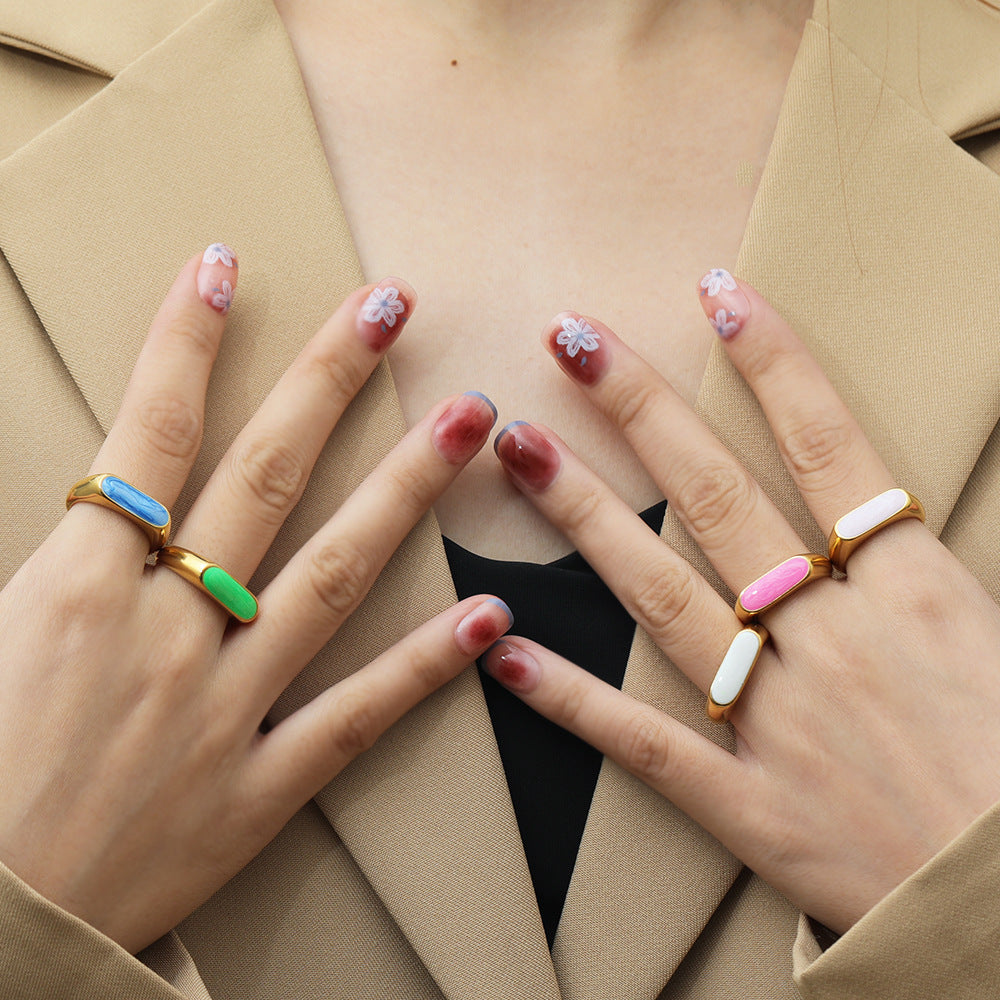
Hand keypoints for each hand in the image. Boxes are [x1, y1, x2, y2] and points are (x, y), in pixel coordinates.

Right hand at [0, 248, 508, 953]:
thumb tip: (84, 497)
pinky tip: (490, 617)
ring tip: (468, 419)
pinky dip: (426, 667)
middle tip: (393, 308)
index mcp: (75, 592)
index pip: (146, 436)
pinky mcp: (260, 787)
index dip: (186, 344)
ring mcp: (223, 709)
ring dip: (405, 489)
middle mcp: (164, 632)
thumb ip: (41, 561)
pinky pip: (359, 715)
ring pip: (334, 574)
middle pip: (264, 477)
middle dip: (329, 381)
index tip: (228, 268)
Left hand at [485, 273, 999, 933]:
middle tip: (567, 338)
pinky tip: (505, 654)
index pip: (831, 446)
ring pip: (660, 597)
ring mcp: (780, 721)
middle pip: (719, 498)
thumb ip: (937, 565)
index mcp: (914, 593)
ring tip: (519, 447)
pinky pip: (645, 744)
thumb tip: (887, 503)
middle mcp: (833, 639)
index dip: (774, 363)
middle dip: (639, 409)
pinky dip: (573, 700)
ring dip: (584, 516)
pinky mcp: (749, 805)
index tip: (717, 294)